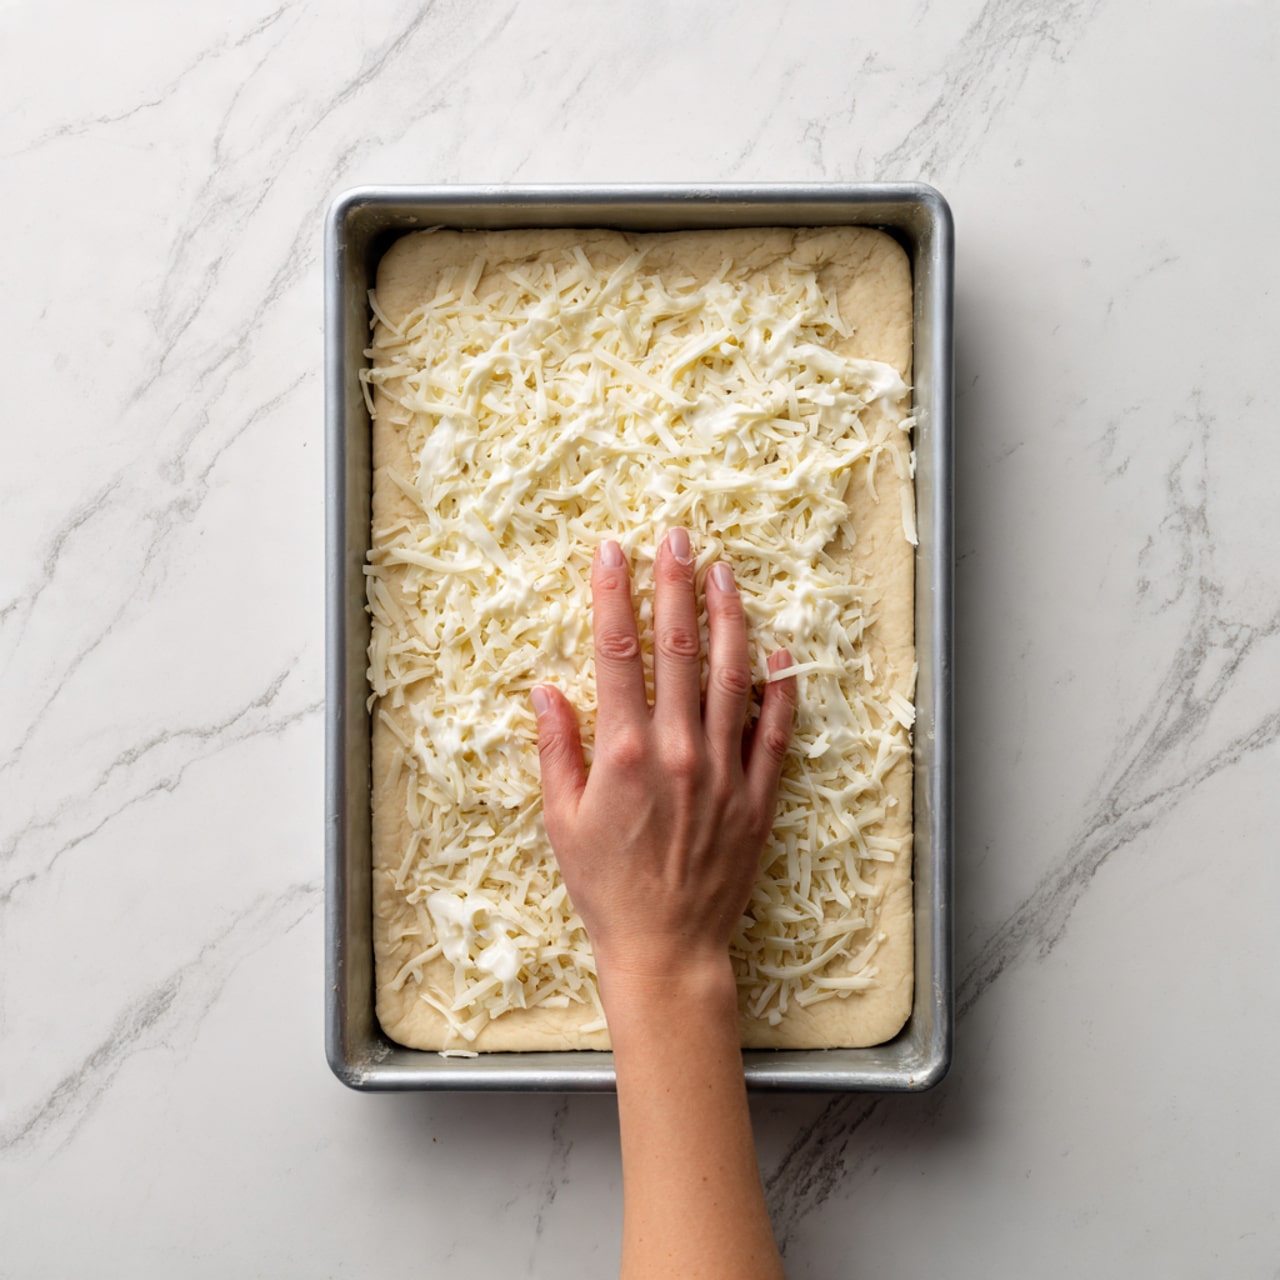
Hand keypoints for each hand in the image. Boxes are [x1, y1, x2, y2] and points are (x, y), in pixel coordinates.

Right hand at [531, 528, 796, 1002]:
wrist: (666, 948)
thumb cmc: (606, 887)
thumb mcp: (561, 820)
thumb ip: (556, 748)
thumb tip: (546, 689)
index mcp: (624, 753)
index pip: (617, 654)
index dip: (614, 596)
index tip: (613, 552)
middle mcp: (678, 751)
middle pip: (678, 649)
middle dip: (675, 586)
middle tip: (677, 536)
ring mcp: (724, 771)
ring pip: (732, 676)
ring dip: (727, 618)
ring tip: (725, 572)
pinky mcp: (757, 796)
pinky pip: (775, 732)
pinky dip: (781, 689)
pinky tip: (780, 650)